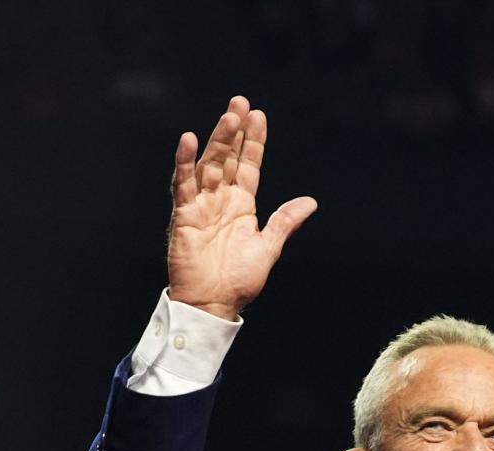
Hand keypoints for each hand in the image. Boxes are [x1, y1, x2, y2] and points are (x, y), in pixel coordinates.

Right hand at [168, 95, 316, 318]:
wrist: (214, 304)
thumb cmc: (239, 281)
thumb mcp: (268, 248)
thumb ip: (285, 222)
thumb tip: (310, 202)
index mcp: (242, 206)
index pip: (249, 166)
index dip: (253, 142)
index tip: (259, 116)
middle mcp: (221, 200)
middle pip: (228, 158)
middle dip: (234, 131)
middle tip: (241, 102)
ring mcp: (201, 204)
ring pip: (209, 164)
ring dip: (218, 140)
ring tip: (229, 116)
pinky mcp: (183, 214)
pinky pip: (182, 184)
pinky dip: (184, 163)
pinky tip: (189, 140)